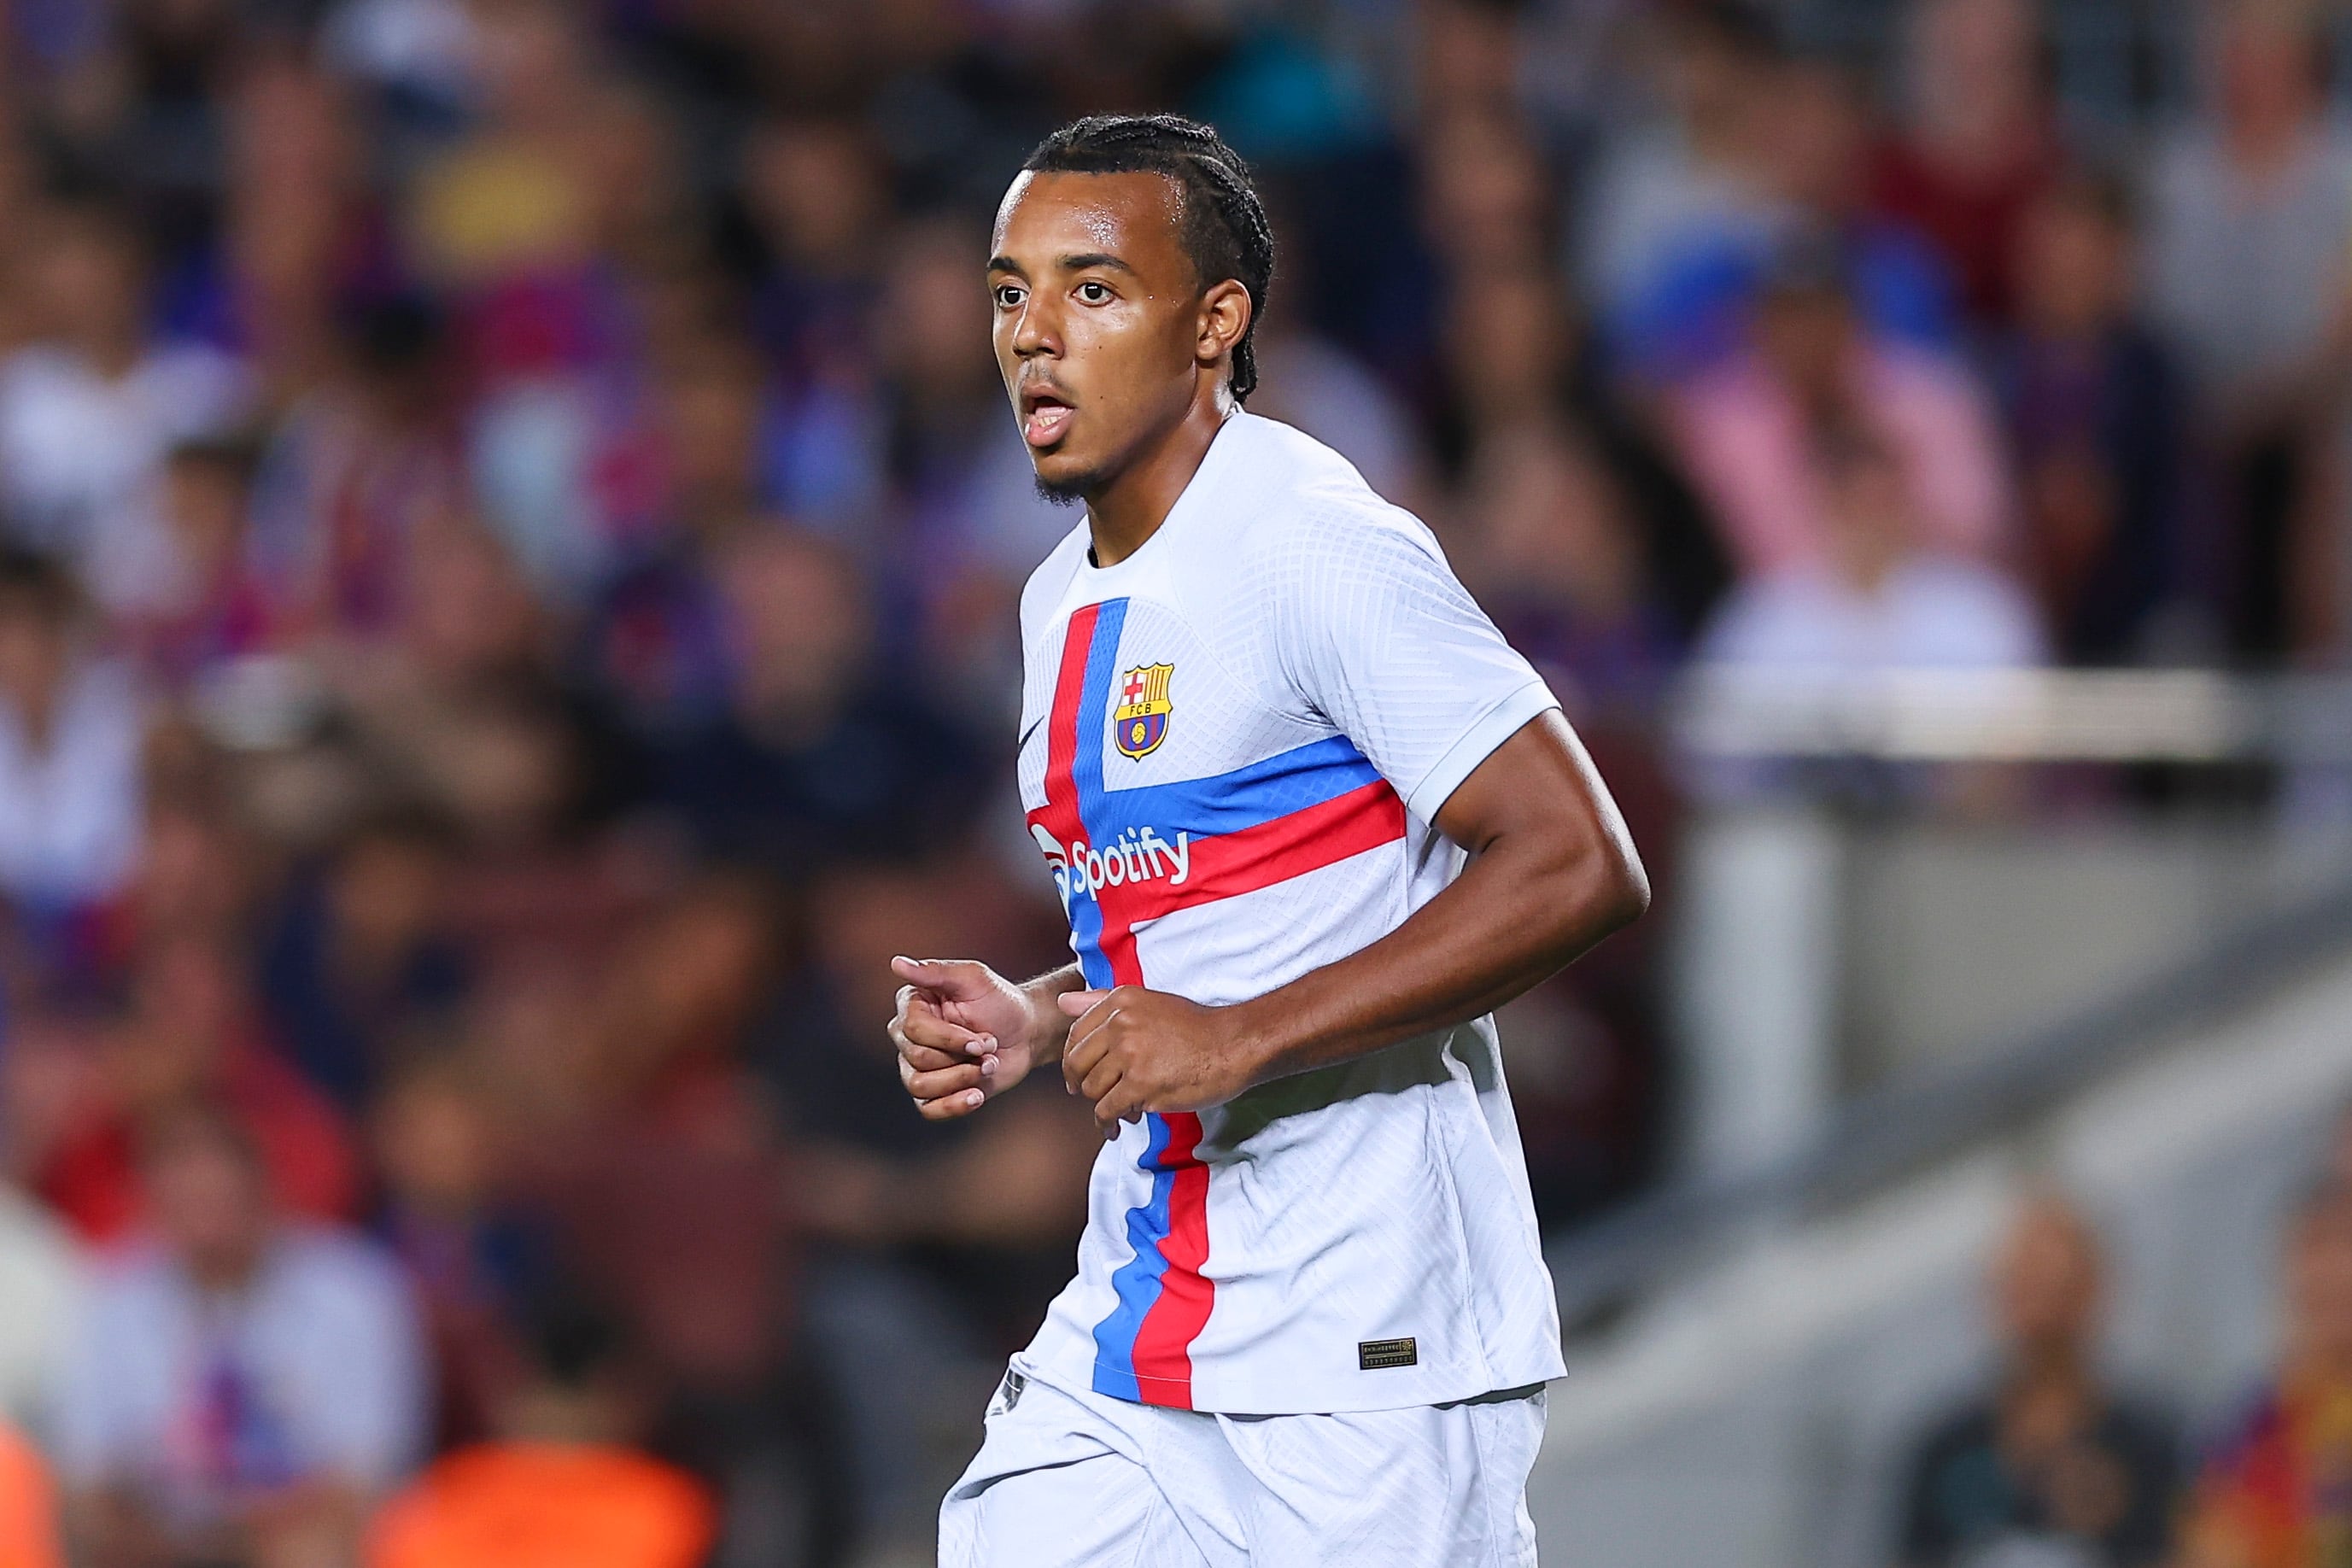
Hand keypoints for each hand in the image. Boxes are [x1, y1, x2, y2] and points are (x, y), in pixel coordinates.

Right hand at [891, 957, 1053, 1120]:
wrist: (1026, 1032)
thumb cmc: (999, 1000)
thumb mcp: (972, 978)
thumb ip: (935, 972)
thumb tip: (896, 963)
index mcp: (912, 1006)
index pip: (913, 1029)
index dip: (950, 1038)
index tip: (983, 1038)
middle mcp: (908, 1037)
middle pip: (917, 1058)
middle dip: (961, 1057)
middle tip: (989, 1047)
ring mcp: (919, 1066)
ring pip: (919, 1085)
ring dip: (961, 1079)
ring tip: (988, 1066)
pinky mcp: (935, 1091)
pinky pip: (928, 1109)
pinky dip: (953, 1106)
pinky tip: (978, 1096)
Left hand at [1058, 987, 1261, 1134]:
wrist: (1233, 1045)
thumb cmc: (1196, 1027)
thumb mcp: (1148, 1002)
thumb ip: (1102, 1001)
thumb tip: (1062, 1002)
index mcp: (1120, 1001)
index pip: (1075, 1034)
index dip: (1072, 1060)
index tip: (1078, 1074)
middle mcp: (1121, 1024)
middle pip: (1078, 1064)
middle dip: (1080, 1085)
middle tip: (1091, 1096)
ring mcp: (1130, 1055)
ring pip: (1092, 1089)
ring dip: (1102, 1105)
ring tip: (1120, 1108)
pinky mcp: (1142, 1085)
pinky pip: (1108, 1110)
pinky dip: (1109, 1122)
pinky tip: (1119, 1126)